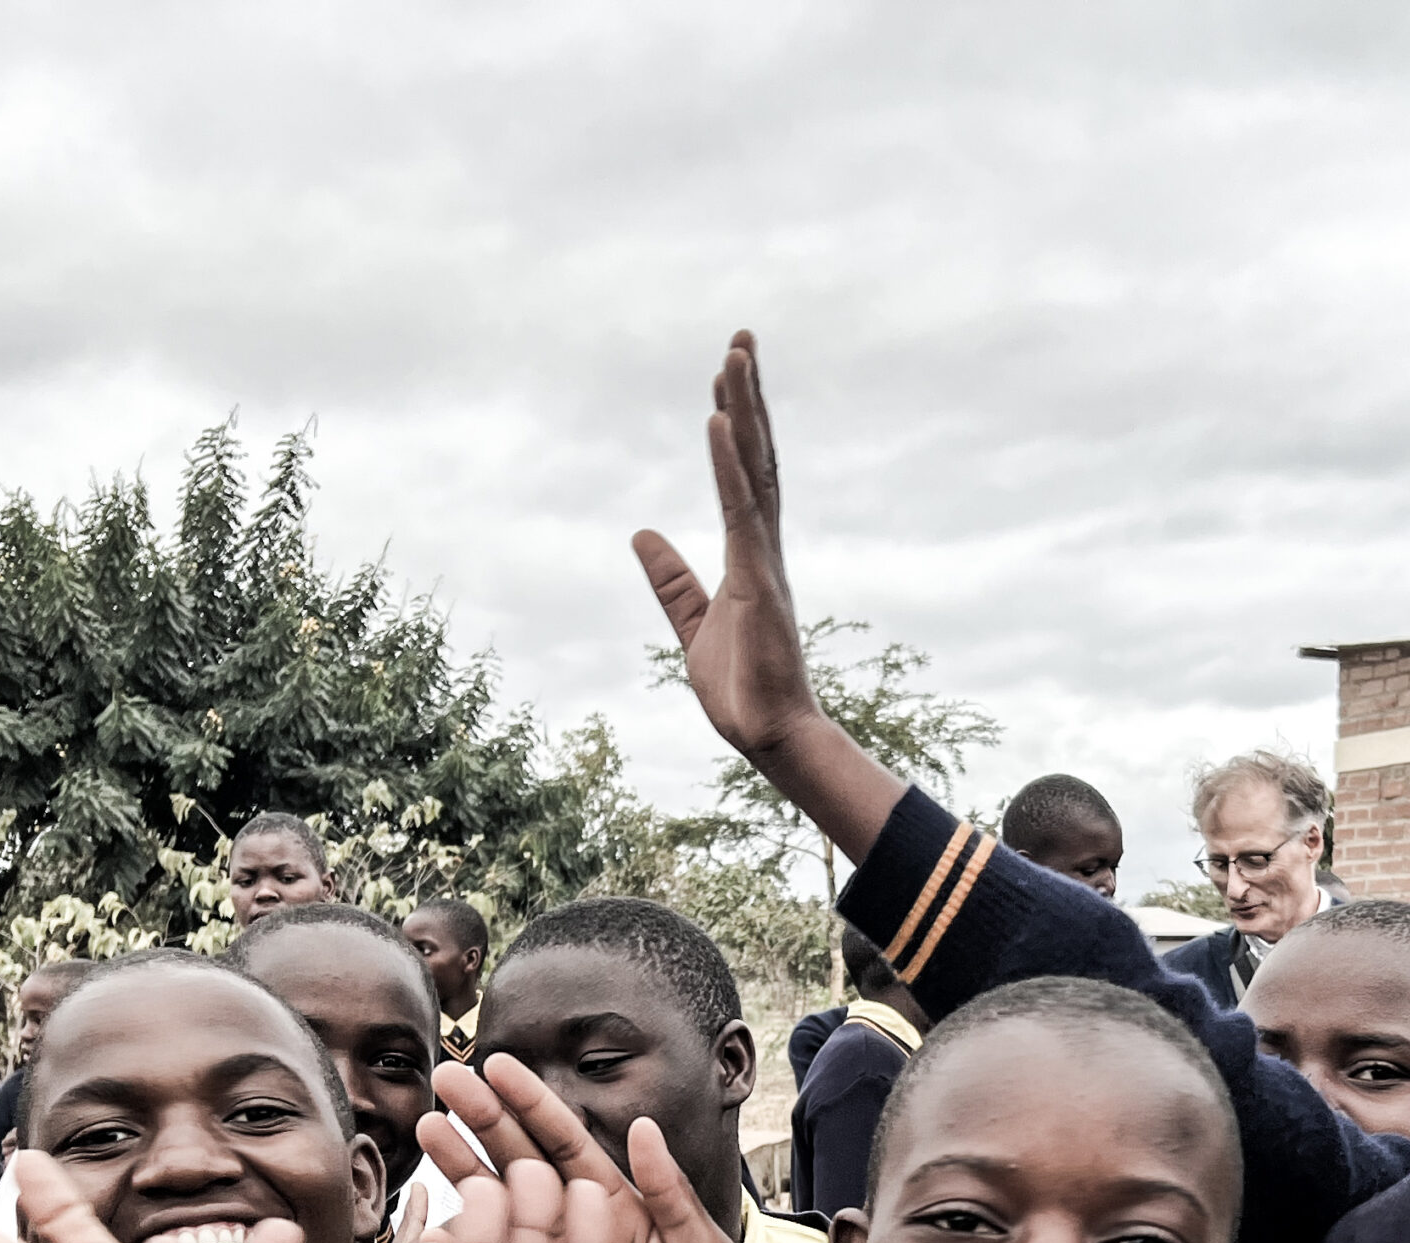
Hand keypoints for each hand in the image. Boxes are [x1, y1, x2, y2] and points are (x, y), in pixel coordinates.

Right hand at [419, 1059, 774, 1242]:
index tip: (496, 1065)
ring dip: (463, 1173)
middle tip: (444, 1084)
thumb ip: (672, 1197)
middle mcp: (578, 1236)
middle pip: (521, 1168)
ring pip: (498, 1218)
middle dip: (483, 1124)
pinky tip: (432, 1223)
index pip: (568, 1146)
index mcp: (620, 1210)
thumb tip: (644, 1128)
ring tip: (428, 1131)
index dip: (532, 1105)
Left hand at [630, 331, 905, 853]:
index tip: (729, 373)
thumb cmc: (742, 692)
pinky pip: (741, 512)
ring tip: (734, 354)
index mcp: (751, 558)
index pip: (746, 477)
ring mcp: (765, 562)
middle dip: (749, 397)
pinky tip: (718, 421)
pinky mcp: (758, 581)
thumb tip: (640, 533)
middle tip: (741, 338)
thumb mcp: (691, 626)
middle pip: (758, 458)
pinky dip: (729, 465)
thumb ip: (671, 581)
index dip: (738, 424)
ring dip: (744, 411)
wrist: (769, 738)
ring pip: (755, 471)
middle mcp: (764, 549)